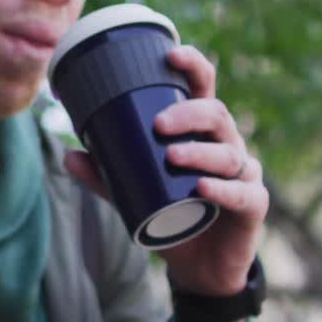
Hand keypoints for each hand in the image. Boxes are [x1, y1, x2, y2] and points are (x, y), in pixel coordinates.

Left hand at [65, 45, 268, 301]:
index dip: (193, 65)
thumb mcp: (133, 194)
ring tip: (172, 156)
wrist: (200, 268)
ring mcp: (244, 174)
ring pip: (228, 154)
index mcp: (201, 132)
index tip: (170, 54)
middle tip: (159, 125)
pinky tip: (203, 187)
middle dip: (189, 114)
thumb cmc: (172, 215)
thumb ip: (106, 176)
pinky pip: (244, 193)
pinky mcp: (253, 206)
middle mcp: (226, 145)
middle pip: (217, 114)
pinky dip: (223, 189)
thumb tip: (69, 154)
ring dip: (200, 152)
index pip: (203, 88)